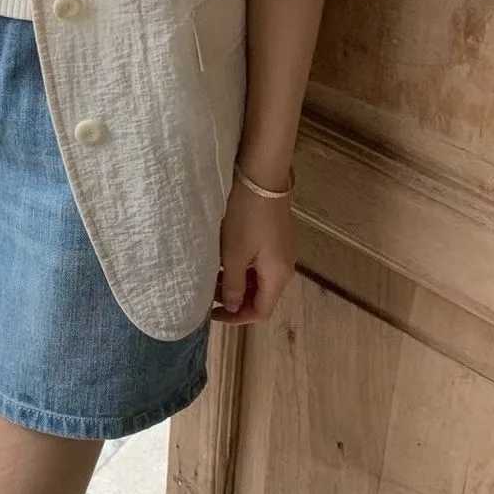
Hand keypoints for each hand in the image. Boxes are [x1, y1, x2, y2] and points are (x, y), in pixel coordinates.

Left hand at [213, 173, 296, 324]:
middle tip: (208, 294)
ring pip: (260, 278)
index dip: (236, 317)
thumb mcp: (234, 254)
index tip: (211, 313)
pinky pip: (261, 262)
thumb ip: (234, 284)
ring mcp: (283, 249)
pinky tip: (226, 258)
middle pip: (262, 296)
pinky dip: (244, 267)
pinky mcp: (277, 235)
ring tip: (212, 276)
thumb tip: (234, 307)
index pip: (261, 311)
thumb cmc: (246, 216)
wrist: (261, 175)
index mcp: (278, 275)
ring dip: (238, 282)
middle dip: (236, 299)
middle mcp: (286, 266)